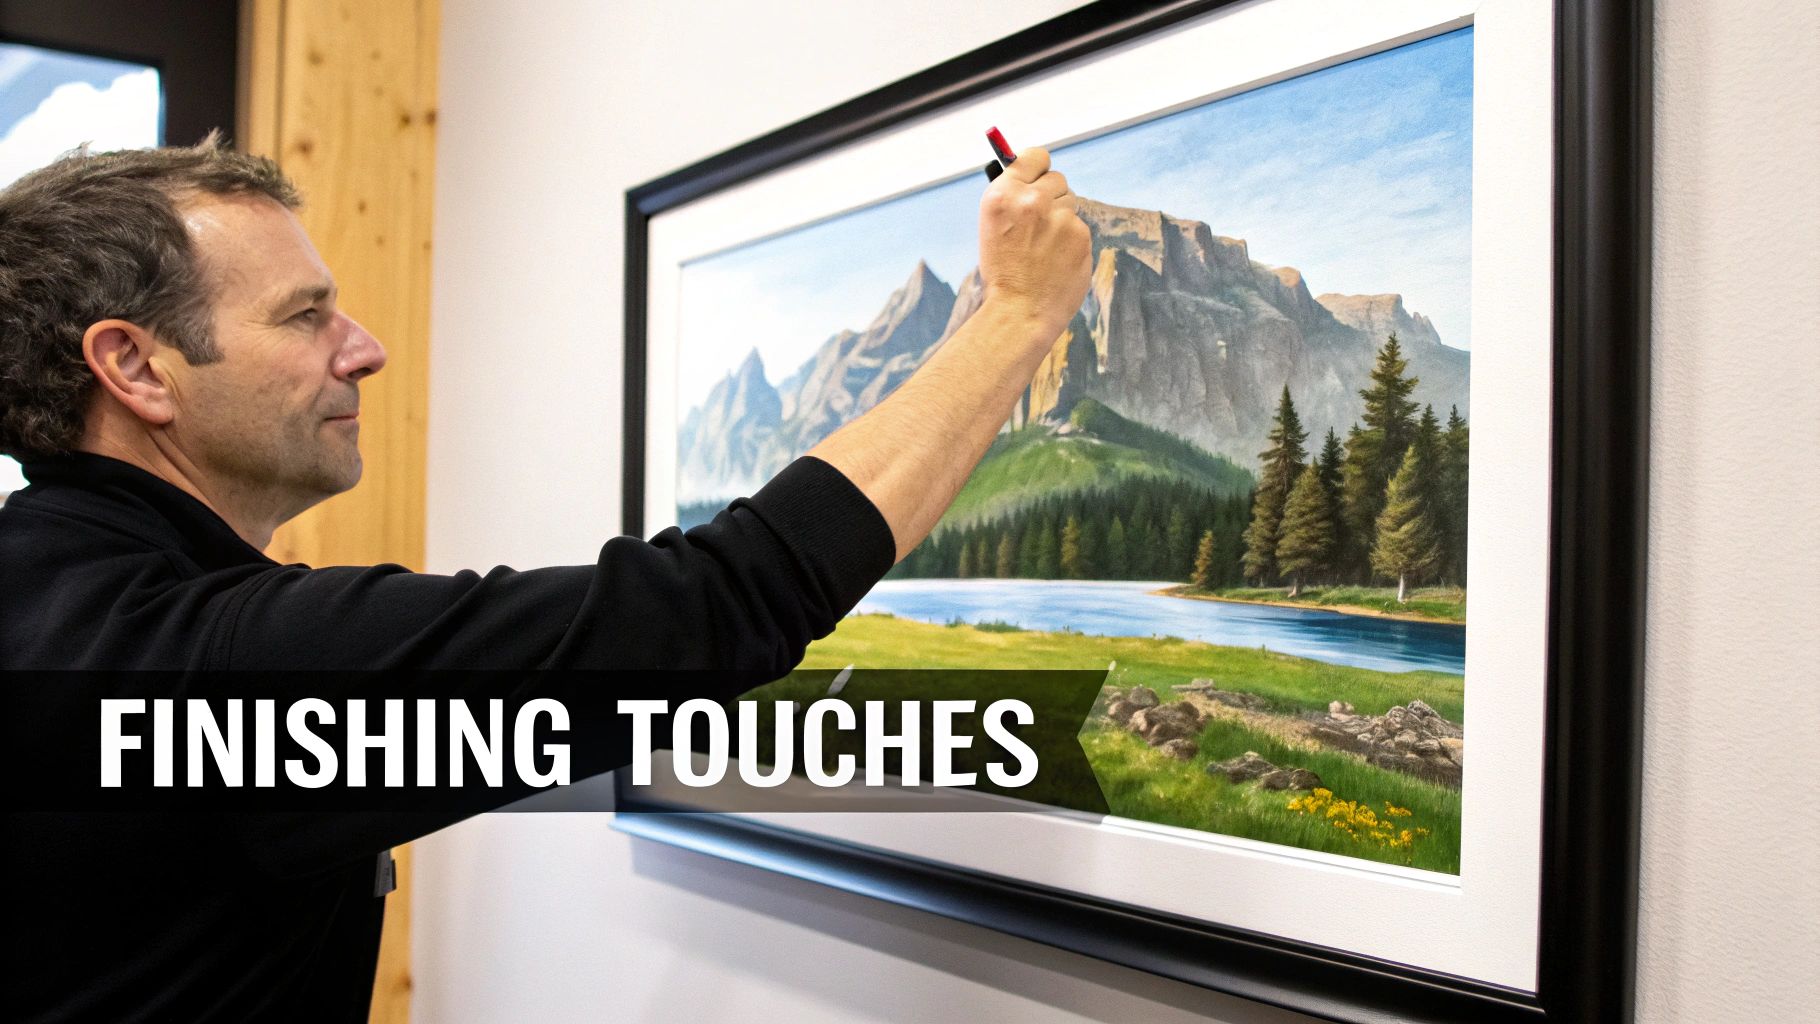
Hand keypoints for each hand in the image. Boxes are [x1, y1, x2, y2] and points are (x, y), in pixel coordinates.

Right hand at [976, 146, 1091, 344]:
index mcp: (1003, 195)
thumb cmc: (1003, 274)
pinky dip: (1072, 241)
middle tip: (1041, 222)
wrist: (1019, 313)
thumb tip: (1035, 179)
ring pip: (1071, 203)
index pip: (1034, 156)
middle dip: (1052, 195)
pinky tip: (1057, 260)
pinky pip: (1080, 227)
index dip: (1038, 167)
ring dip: (1062, 219)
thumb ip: (1014, 199)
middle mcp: (1032, 200)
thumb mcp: (993, 228)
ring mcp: (1060, 217)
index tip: (1039, 175)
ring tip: (1045, 247)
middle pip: (1057, 178)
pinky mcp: (1081, 234)